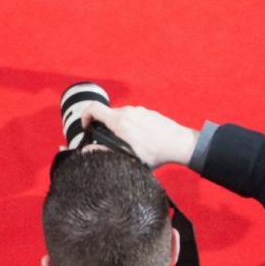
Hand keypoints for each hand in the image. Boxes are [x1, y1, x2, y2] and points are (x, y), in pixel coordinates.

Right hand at [79, 102, 199, 169]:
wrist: (179, 143)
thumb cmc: (155, 152)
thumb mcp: (127, 157)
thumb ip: (105, 152)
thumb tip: (87, 151)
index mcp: (119, 121)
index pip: (92, 108)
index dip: (84, 116)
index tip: (86, 127)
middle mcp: (127, 111)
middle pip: (107, 115)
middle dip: (104, 127)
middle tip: (110, 142)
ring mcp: (138, 110)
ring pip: (120, 116)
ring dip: (119, 128)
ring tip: (130, 144)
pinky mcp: (147, 112)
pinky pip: (133, 117)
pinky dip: (131, 126)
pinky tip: (142, 140)